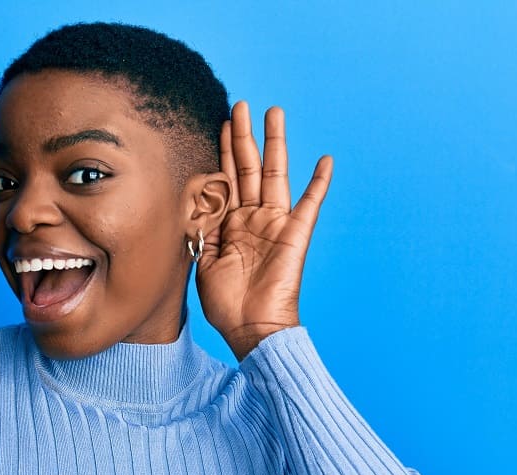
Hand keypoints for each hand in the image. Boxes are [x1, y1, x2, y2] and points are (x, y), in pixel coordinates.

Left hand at [195, 100, 332, 360]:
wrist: (250, 328)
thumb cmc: (226, 303)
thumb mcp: (202, 259)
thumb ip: (200, 227)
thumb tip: (192, 198)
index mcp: (232, 224)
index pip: (226, 179)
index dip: (223, 152)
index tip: (220, 124)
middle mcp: (254, 218)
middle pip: (249, 168)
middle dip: (245, 135)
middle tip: (241, 104)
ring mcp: (275, 224)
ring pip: (274, 175)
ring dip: (275, 143)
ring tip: (274, 113)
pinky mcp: (295, 236)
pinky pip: (310, 205)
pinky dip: (319, 184)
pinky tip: (325, 160)